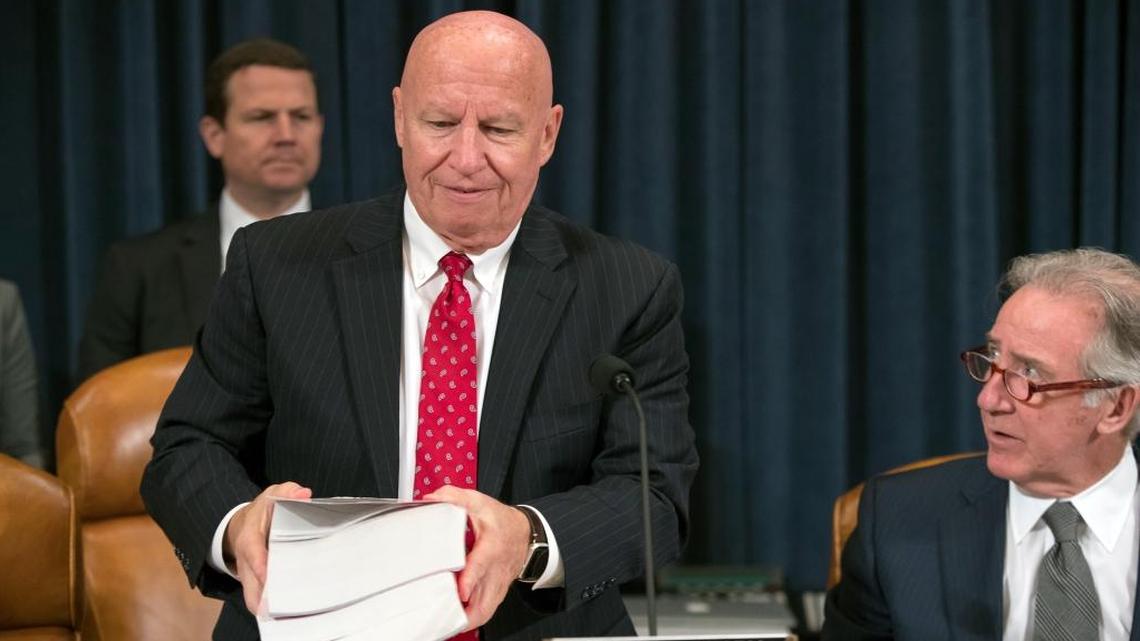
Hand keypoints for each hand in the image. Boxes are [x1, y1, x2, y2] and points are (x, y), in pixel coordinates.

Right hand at [223, 481, 311, 613]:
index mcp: (250, 538)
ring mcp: (248, 575)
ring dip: (268, 606)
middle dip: (266, 596)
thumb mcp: (274, 495)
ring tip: (291, 610)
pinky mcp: (254, 583)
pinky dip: (270, 606)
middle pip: (251, 585)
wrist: (242, 524)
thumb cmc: (263, 510)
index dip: (261, 566)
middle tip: (288, 602)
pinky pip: (258, 599)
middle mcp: (246, 561)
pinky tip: (289, 610)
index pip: (253, 554)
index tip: (271, 577)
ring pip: (253, 597)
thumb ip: (288, 492)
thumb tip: (304, 494)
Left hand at [425, 486, 530, 629]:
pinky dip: (470, 618)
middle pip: (484, 601)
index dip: (470, 580)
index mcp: (491, 547)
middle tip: (444, 617)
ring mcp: (497, 584)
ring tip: (445, 623)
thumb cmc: (502, 521)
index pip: (481, 565)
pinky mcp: (496, 592)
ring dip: (465, 620)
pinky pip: (485, 612)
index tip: (461, 591)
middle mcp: (495, 570)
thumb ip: (454, 498)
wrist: (525, 533)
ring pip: (484, 612)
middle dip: (465, 614)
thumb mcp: (480, 502)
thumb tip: (432, 500)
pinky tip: (455, 618)